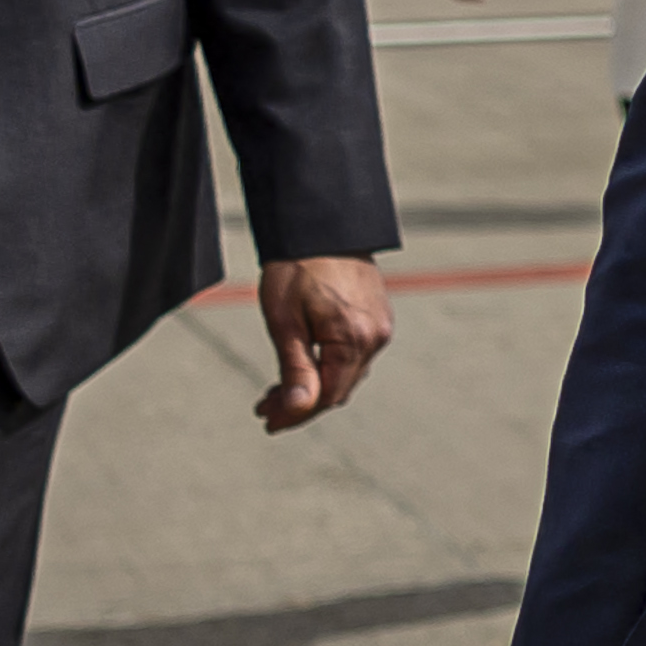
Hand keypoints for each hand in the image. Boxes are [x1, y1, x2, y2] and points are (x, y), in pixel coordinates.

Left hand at [251, 255, 395, 429]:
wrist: (322, 224)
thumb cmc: (296, 267)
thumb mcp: (285, 320)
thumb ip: (294, 367)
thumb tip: (297, 409)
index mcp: (354, 338)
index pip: (327, 395)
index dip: (297, 414)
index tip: (266, 421)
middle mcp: (376, 336)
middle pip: (339, 388)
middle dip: (303, 403)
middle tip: (265, 408)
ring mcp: (380, 326)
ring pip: (346, 372)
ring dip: (315, 384)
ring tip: (278, 390)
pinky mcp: (377, 316)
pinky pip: (354, 353)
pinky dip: (329, 365)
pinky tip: (305, 364)